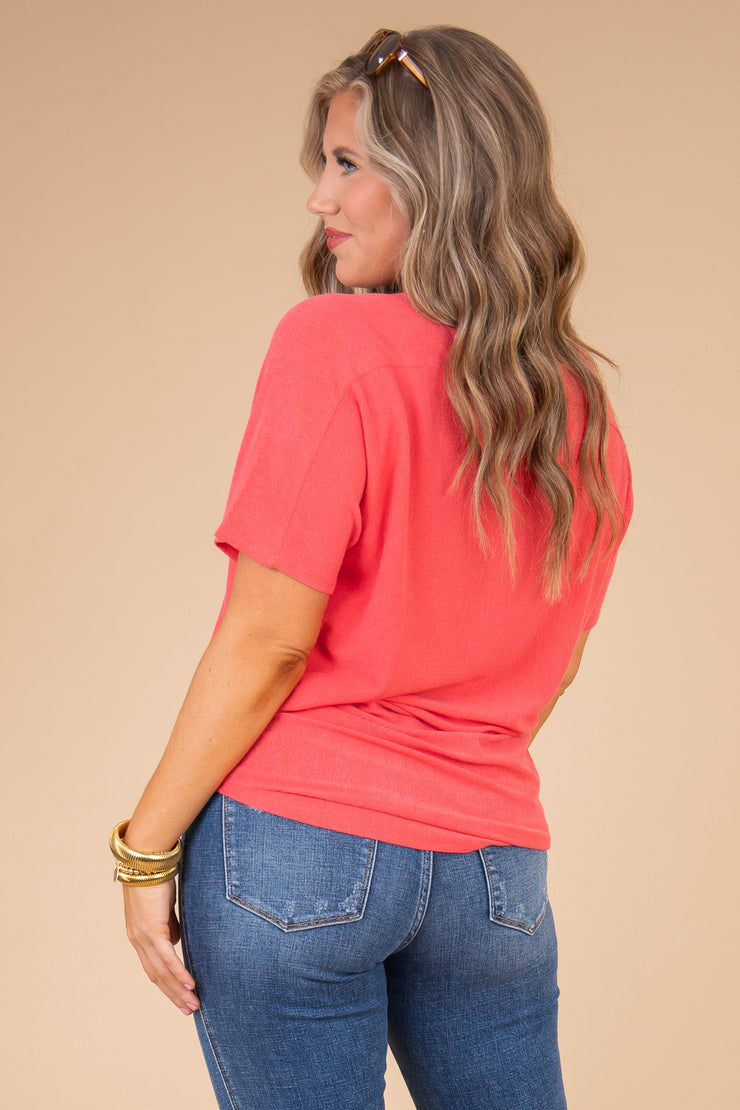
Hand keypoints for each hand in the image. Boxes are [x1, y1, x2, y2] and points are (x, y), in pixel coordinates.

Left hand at [122, 879, 199, 1015]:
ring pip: (162, 972)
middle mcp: (138, 940)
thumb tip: (176, 941)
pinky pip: (167, 958)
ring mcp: (143, 936)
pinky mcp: (152, 929)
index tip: (182, 997)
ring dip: (179, 990)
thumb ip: (168, 925)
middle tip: (190, 1010)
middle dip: (174, 995)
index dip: (167, 984)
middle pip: (156, 976)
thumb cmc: (156, 877)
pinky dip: (179, 974)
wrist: (146, 859)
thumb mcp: (164, 906)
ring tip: (193, 1004)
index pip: (153, 967)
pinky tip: (190, 985)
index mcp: (139, 935)